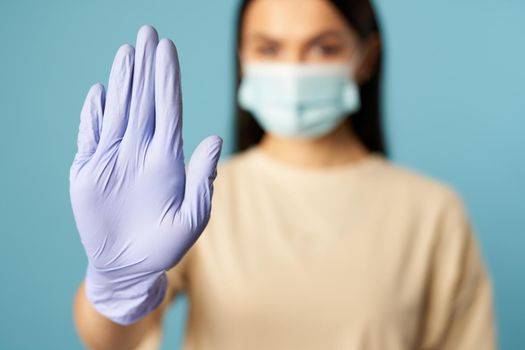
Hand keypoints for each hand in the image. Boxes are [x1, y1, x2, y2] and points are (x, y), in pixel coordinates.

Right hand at [69, 25, 222, 324]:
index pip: (169, 111)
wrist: (131, 266)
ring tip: (127, 54)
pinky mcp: (88, 171)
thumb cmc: (166, 244)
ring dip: (122, 83)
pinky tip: (99, 94)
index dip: (168, 81)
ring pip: (118, 112)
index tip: (168, 51)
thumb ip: (202, 178)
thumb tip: (214, 138)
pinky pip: (90, 138)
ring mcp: (113, 158)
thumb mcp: (193, 215)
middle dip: (146, 69)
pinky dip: (92, 117)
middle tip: (149, 33)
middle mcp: (140, 151)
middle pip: (144, 102)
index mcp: (167, 159)